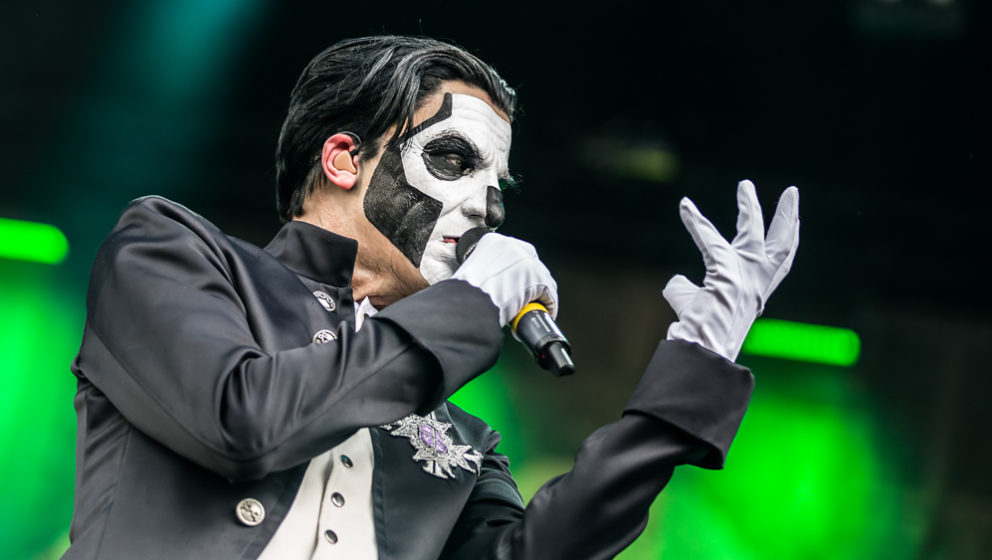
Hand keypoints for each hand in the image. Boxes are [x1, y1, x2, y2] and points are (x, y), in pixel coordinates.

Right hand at [452, 233, 557, 325]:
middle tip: (528, 295)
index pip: (515, 252)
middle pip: (531, 263)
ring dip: (541, 293)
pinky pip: (549, 292)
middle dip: (531, 280)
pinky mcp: (537, 277)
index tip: (519, 280)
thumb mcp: (472, 272)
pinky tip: (543, 310)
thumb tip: (494, 283)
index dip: (520, 270)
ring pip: (543, 277)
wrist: (469, 304)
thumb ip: (486, 271)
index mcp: (492, 242)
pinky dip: (548, 303)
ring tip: (535, 306)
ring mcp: (526, 261)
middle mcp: (511, 246)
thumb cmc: (465, 294)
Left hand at [664, 180, 799, 360]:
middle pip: (782, 245)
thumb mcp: (691, 306)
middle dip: (789, 217)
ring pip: (755, 233)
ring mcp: (744, 276)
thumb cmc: (697, 333)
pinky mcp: (725, 269)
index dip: (780, 245)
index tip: (784, 225)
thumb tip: (677, 281)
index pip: (774, 265)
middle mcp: (755, 283)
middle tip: (793, 192)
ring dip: (751, 207)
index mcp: (753, 293)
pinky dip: (695, 222)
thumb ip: (685, 290)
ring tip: (746, 185)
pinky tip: (685, 206)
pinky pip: (709, 239)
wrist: (701, 348)